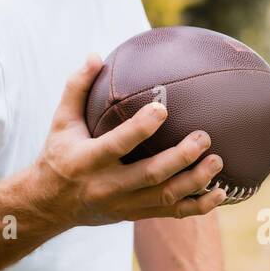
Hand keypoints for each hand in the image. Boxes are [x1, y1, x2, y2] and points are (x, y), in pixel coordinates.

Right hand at [29, 54, 227, 226]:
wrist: (49, 206)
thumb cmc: (58, 155)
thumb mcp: (60, 122)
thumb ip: (77, 88)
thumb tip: (95, 55)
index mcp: (87, 160)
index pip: (118, 144)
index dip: (141, 128)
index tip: (163, 108)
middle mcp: (107, 186)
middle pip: (150, 175)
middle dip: (180, 158)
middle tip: (204, 137)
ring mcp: (123, 205)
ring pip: (165, 196)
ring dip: (195, 181)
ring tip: (218, 161)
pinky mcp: (135, 215)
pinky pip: (172, 214)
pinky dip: (198, 207)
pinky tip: (220, 193)